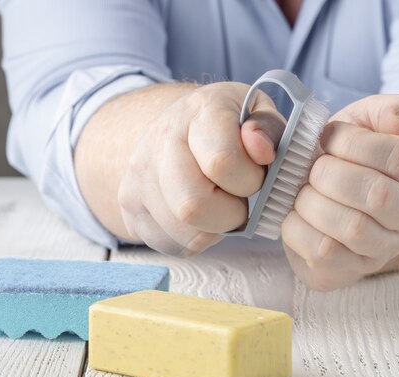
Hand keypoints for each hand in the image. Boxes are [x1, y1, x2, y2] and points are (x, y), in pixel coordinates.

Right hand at [117, 82, 284, 255]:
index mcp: (200, 112)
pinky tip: (201, 216)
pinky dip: (193, 239)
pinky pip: (168, 243)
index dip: (249, 180)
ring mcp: (139, 174)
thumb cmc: (229, 125)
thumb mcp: (258, 112)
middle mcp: (160, 140)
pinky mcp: (129, 205)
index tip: (255, 175)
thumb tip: (262, 151)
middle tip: (239, 199)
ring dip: (213, 229)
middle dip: (230, 214)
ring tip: (220, 203)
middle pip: (192, 206)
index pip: (222, 162)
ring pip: (181, 231)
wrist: (178, 126)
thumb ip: (268, 129)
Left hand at [281, 95, 398, 290]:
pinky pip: (323, 253)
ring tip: (302, 190)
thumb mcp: (371, 120)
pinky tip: (295, 213)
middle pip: (378, 195)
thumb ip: (392, 110)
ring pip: (352, 228)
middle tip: (312, 167)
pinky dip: (298, 227)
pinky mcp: (350, 270)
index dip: (354, 144)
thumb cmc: (352, 154)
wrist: (332, 197)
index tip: (328, 136)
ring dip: (313, 201)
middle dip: (331, 174)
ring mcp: (384, 249)